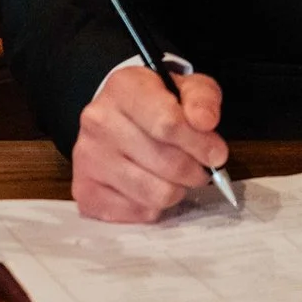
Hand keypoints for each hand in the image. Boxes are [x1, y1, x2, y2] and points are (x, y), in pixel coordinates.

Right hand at [71, 66, 227, 221]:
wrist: (118, 115)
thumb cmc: (158, 102)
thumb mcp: (187, 87)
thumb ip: (202, 99)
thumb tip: (205, 122)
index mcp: (124, 89)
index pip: (168, 124)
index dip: (201, 144)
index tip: (217, 154)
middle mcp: (98, 122)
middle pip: (166, 163)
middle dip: (195, 171)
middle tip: (201, 168)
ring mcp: (87, 158)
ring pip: (155, 194)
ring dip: (177, 190)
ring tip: (177, 177)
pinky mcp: (84, 191)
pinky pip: (137, 213)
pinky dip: (154, 206)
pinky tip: (153, 187)